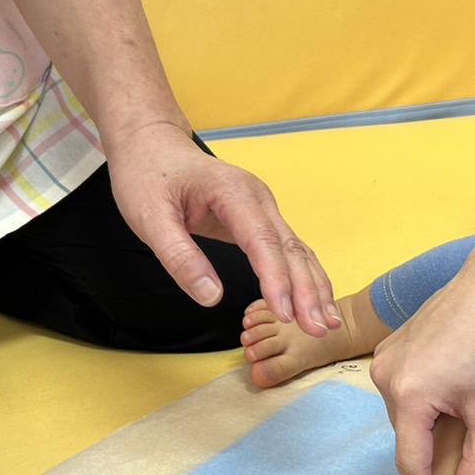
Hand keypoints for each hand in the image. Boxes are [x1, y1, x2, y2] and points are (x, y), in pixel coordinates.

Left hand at [106, 122, 339, 337]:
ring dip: (314, 288)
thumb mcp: (148, 218)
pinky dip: (304, 279)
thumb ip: (180, 257)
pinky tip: (314, 303)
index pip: (263, 241)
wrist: (152, 144)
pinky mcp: (261, 220)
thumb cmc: (147, 176)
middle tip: (319, 330)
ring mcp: (263, 208)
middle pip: (291, 249)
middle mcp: (258, 199)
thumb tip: (212, 298)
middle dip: (307, 292)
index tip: (285, 314)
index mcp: (232, 193)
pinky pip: (288, 251)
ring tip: (327, 324)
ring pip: (298, 251)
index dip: (276, 280)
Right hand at [370, 258, 474, 474]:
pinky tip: (459, 386)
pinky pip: (407, 386)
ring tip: (468, 411)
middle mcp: (386, 376)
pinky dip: (427, 398)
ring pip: (408, 410)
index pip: (410, 461)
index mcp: (409, 396)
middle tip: (463, 459)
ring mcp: (386, 356)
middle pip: (408, 434)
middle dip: (432, 450)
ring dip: (431, 422)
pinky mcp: (394, 343)